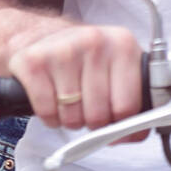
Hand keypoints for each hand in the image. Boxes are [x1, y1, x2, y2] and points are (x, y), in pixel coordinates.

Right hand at [6, 23, 148, 140]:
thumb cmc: (85, 58)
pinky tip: (53, 100)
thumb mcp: (118, 67)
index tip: (115, 124)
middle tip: (89, 110)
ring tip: (71, 102)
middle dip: (94, 123)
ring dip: (71, 120)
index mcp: (123, 45)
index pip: (128, 106)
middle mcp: (95, 42)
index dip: (121, 124)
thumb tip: (136, 134)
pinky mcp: (34, 63)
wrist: (43, 35)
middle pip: (98, 115)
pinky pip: (46, 112)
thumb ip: (135, 98)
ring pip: (72, 117)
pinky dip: (49, 117)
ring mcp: (63, 50)